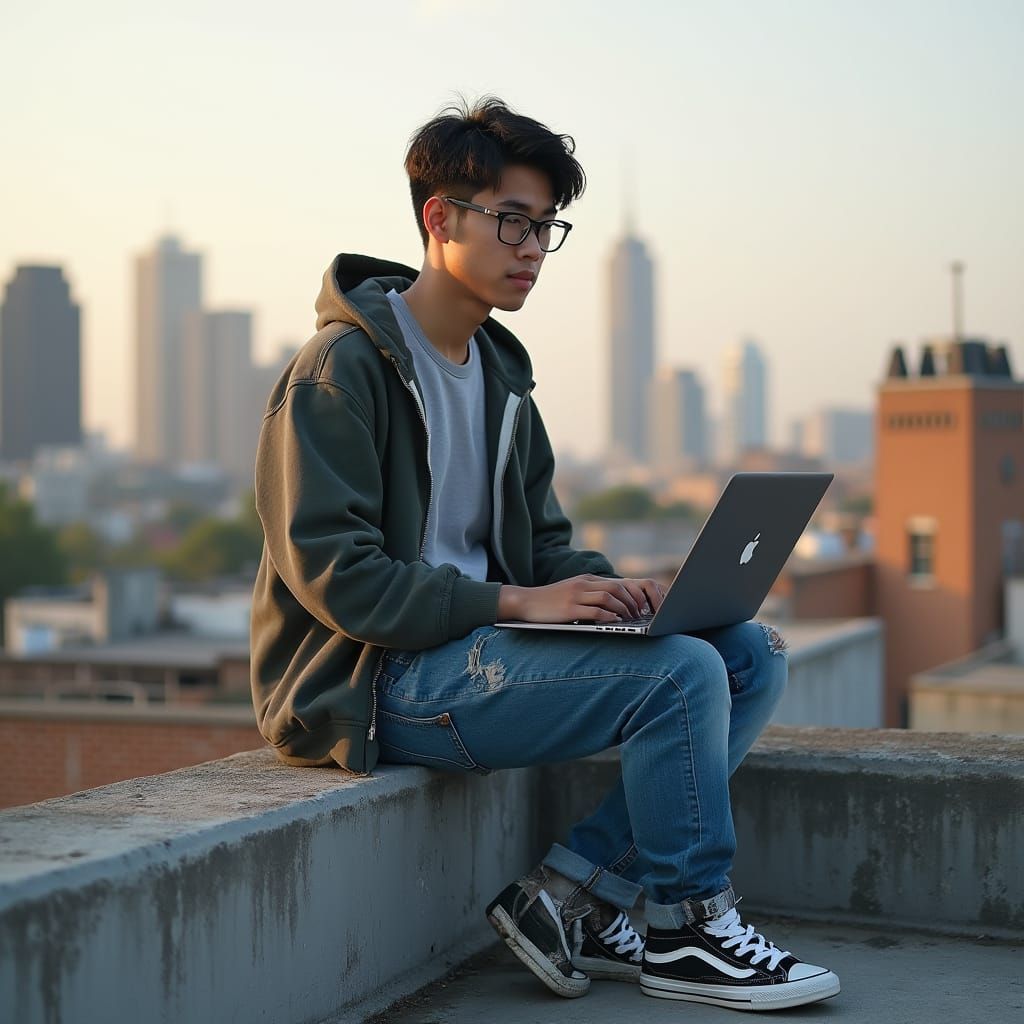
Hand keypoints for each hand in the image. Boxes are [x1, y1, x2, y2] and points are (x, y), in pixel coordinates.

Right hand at [497, 574, 665, 623]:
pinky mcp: (569, 609)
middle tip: (639, 615)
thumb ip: (590, 593)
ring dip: (623, 609)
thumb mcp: (572, 591)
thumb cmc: (550, 601)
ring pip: (608, 597)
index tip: (640, 607)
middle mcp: (582, 584)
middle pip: (617, 588)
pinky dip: (608, 617)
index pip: (617, 582)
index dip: (632, 594)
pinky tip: (614, 623)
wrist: (525, 601)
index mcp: (585, 579)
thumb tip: (613, 606)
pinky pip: (595, 611)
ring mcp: (576, 596)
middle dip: (632, 602)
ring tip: (629, 620)